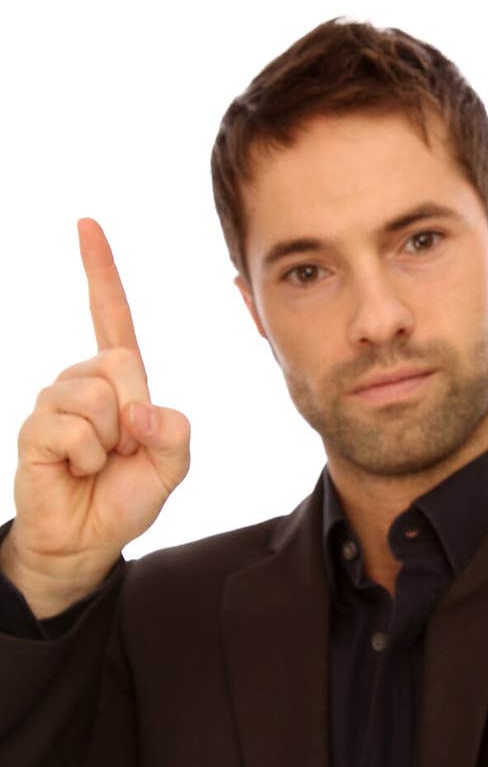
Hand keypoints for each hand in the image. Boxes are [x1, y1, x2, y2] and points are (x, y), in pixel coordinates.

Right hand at [4, 219, 190, 602]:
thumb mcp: (172, 464)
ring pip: (98, 398)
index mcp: (118, 380)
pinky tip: (78, 469)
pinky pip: (75, 429)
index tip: (87, 225)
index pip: (110, 316)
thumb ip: (174, 430)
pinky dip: (88, 457)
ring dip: (111, 442)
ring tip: (97, 463)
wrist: (88, 541)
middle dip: (134, 413)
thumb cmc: (126, 497)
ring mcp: (54, 403)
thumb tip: (137, 409)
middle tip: (122, 450)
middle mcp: (82, 381)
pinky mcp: (35, 429)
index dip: (100, 271)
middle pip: (120, 363)